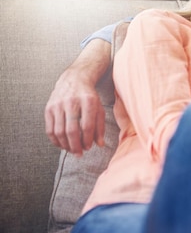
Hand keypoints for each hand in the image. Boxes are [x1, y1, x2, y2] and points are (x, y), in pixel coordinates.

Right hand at [44, 39, 110, 155]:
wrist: (75, 79)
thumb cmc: (90, 97)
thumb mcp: (99, 108)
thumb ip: (100, 126)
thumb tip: (100, 144)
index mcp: (88, 101)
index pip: (87, 126)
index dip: (87, 140)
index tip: (89, 147)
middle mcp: (71, 102)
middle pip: (71, 130)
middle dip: (75, 146)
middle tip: (79, 154)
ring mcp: (58, 104)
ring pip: (59, 131)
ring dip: (65, 145)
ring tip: (72, 150)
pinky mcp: (48, 107)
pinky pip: (49, 129)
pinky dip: (55, 140)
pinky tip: (62, 145)